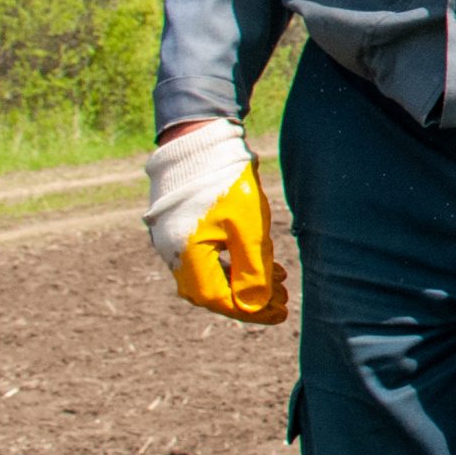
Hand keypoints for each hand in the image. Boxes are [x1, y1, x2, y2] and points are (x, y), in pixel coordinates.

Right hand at [142, 120, 288, 324]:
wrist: (201, 141)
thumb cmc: (226, 182)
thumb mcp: (248, 227)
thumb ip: (252, 269)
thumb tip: (256, 305)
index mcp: (185, 256)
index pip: (218, 299)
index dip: (250, 310)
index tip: (280, 313)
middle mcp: (172, 254)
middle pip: (212, 292)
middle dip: (249, 298)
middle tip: (282, 301)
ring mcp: (173, 241)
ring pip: (211, 275)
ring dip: (244, 281)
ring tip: (279, 281)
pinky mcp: (180, 229)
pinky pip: (206, 258)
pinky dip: (233, 265)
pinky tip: (260, 262)